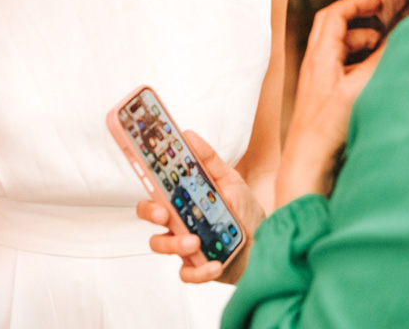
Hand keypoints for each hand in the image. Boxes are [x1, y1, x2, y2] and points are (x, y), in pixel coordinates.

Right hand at [135, 131, 265, 283]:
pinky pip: (186, 274)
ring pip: (161, 244)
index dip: (144, 178)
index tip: (142, 169)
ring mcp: (185, 246)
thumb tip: (189, 135)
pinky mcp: (197, 269)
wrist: (266, 245)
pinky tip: (215, 264)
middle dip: (150, 212)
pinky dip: (199, 272)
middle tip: (163, 212)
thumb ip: (209, 160)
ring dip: (175, 243)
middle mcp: (179, 221)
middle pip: (151, 216)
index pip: (155, 188)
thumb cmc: (245, 213)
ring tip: (195, 242)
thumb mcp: (230, 181)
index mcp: (183, 199)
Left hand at [276, 0, 382, 206]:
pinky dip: (363, 68)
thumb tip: (404, 36)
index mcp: (320, 57)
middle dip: (362, 22)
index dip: (355, 3)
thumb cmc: (326, 129)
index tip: (378, 0)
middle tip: (384, 22)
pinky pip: (345, 73)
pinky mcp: (327, 102)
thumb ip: (381, 61)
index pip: (333, 15)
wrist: (308, 165)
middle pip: (336, 30)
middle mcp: (317, 67)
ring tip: (386, 52)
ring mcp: (321, 84)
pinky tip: (378, 80)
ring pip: (342, 53)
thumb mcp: (358, 89)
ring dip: (364, 46)